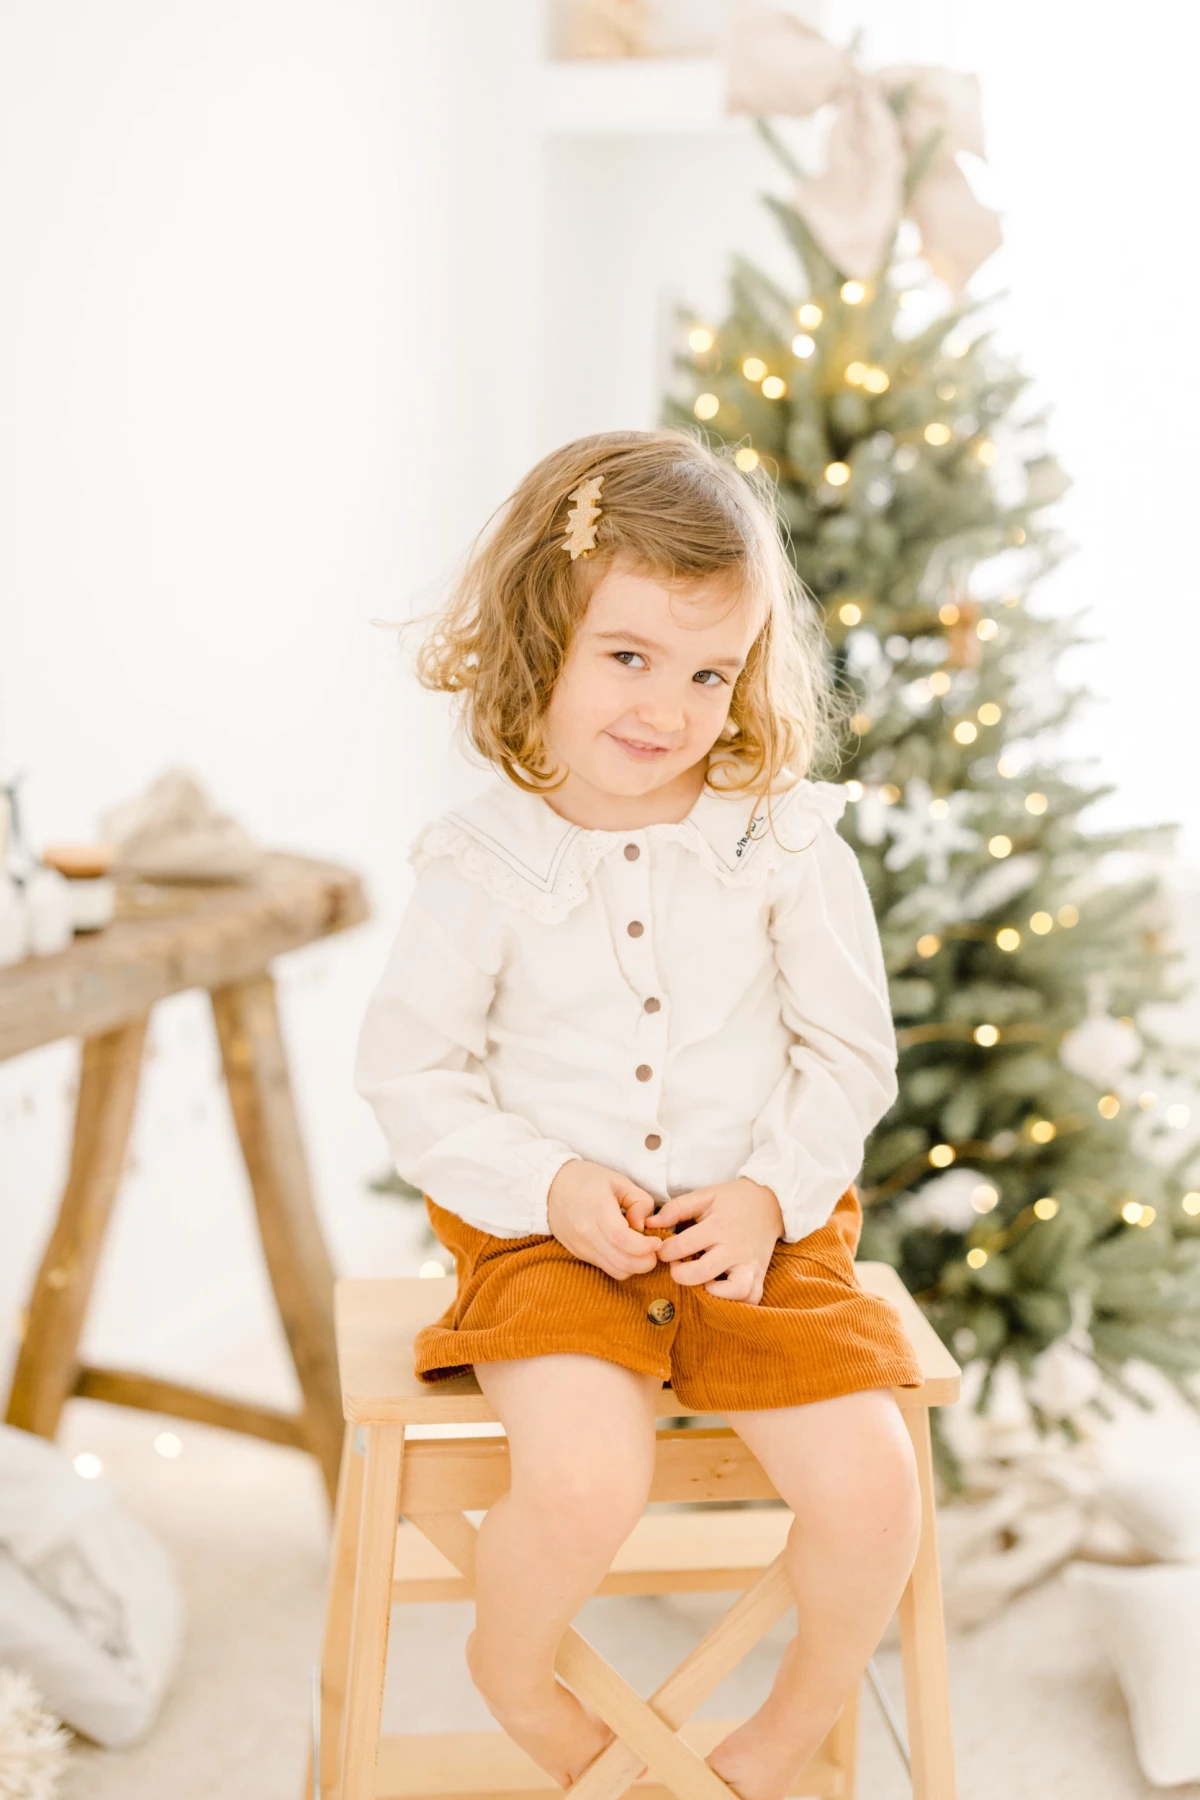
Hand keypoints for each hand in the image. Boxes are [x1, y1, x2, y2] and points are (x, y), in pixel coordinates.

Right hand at [547, 1159, 659, 1279]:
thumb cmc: (586, 1180)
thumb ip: (638, 1201)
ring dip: (634, 1266)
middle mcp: (587, 1232)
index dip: (645, 1247)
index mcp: (597, 1209)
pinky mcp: (578, 1254)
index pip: (622, 1239)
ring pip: (615, 1271)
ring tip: (640, 1250)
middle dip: (645, 1262)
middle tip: (653, 1249)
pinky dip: (620, 1265)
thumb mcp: (618, 1180)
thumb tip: (644, 1226)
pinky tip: (624, 1250)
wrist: (550, 1187)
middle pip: (621, 1262)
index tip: (657, 1242)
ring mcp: (581, 1246)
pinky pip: (605, 1268)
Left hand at [654, 1178, 782, 1303]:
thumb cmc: (732, 1200)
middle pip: (702, 1273)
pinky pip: (751, 1298)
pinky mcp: (760, 1275)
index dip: (664, 1251)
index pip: (683, 1246)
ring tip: (702, 1280)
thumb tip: (649, 1224)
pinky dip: (735, 1301)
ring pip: (734, 1291)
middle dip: (680, 1274)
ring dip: (712, 1291)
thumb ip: (676, 1209)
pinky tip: (721, 1290)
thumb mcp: (704, 1196)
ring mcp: (750, 1264)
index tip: (663, 1250)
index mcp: (719, 1226)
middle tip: (677, 1266)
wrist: (771, 1202)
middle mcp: (735, 1248)